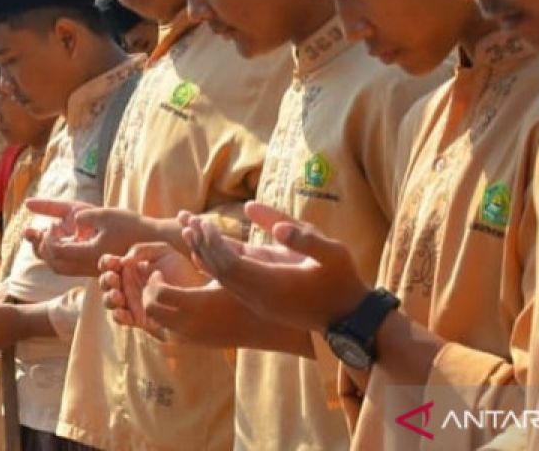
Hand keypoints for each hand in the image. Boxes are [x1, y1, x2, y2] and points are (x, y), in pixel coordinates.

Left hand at [23, 199, 153, 276]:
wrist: (151, 243)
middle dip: (41, 248)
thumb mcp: (106, 215)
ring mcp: (90, 268)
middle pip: (54, 263)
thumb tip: (72, 219)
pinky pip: (70, 268)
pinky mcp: (94, 268)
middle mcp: (87, 265)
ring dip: (48, 255)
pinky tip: (63, 244)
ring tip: (42, 240)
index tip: (50, 225)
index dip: (47, 238)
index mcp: (88, 253)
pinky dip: (59, 258)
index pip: (56, 250)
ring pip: (60, 268)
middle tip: (36, 233)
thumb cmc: (131, 227)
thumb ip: (85, 215)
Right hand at [99, 242, 207, 336]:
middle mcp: (127, 283)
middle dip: (106, 280)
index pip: (109, 263)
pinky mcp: (137, 318)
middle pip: (105, 282)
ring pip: (109, 301)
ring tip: (118, 296)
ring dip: (109, 297)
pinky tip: (123, 312)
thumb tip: (124, 261)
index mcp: (130, 266)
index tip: (114, 262)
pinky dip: (118, 316)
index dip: (106, 262)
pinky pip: (120, 318)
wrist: (197, 291)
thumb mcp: (163, 251)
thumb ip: (142, 249)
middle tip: (115, 279)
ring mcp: (130, 301)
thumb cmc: (181, 269)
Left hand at [181, 203, 369, 331]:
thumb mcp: (333, 252)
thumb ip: (303, 236)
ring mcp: (260, 302)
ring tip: (191, 231)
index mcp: (274, 285)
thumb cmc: (343, 280)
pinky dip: (216, 266)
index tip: (204, 222)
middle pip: (220, 272)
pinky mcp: (262, 302)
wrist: (350, 318)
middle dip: (203, 246)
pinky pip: (231, 283)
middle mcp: (261, 297)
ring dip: (206, 255)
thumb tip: (273, 226)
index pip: (232, 264)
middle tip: (188, 220)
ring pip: (223, 279)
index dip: (215, 244)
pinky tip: (204, 253)